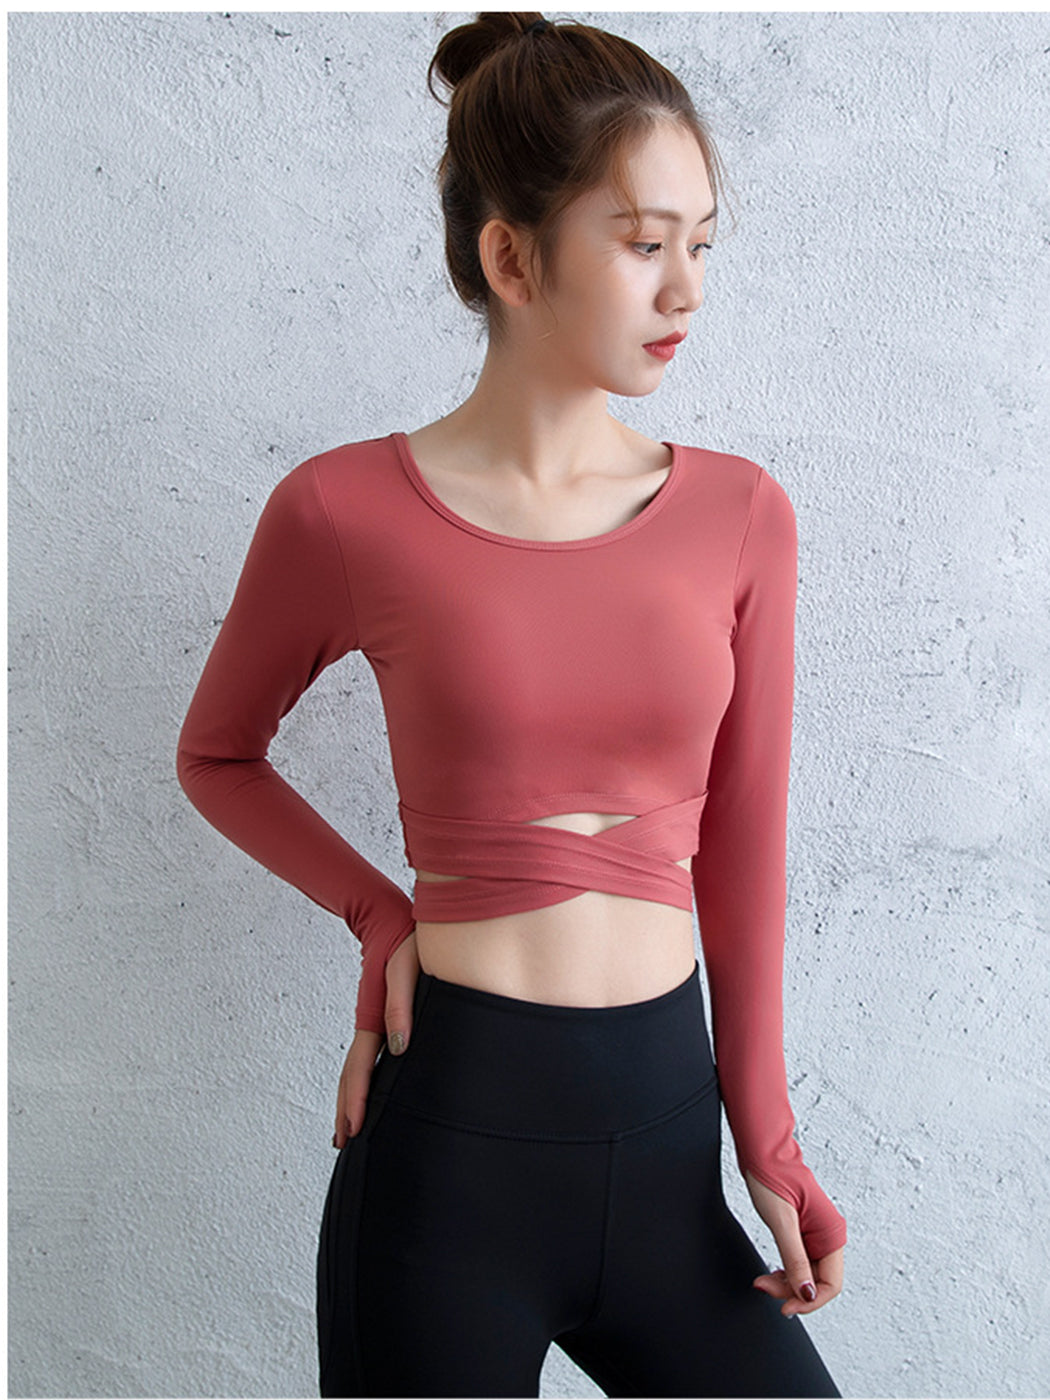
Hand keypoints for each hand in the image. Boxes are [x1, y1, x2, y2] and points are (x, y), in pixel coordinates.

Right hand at [332, 930, 419, 1148]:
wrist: (390, 922)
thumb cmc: (403, 946)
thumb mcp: (404, 972)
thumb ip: (401, 1008)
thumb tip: (399, 1048)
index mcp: (371, 1019)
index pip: (360, 1070)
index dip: (356, 1102)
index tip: (352, 1130)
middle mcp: (367, 1026)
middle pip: (351, 1077)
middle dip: (346, 1110)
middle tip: (343, 1143)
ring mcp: (371, 1023)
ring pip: (356, 1068)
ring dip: (351, 1098)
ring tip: (348, 1126)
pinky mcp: (380, 1018)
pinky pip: (367, 1056)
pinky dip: (363, 1078)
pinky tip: (371, 1088)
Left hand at [745, 1170, 843, 1315]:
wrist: (762, 1151)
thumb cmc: (772, 1177)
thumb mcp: (781, 1221)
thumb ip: (795, 1258)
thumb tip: (806, 1294)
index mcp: (831, 1233)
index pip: (830, 1285)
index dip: (809, 1302)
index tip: (783, 1307)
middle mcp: (829, 1235)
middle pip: (819, 1282)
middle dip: (793, 1292)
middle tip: (763, 1286)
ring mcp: (817, 1234)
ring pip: (809, 1275)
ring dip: (788, 1284)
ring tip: (763, 1280)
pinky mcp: (804, 1231)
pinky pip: (802, 1262)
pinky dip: (787, 1272)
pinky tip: (772, 1271)